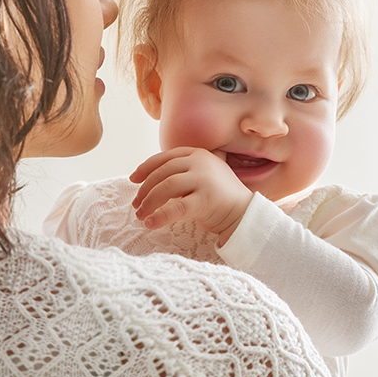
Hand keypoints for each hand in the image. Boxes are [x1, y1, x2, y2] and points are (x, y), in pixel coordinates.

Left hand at [130, 147, 252, 245]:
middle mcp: (200, 163)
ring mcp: (204, 180)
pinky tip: (151, 223)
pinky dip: (160, 216)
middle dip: (144, 190)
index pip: (164, 157)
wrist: (244, 213)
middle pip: (162, 173)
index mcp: (198, 154)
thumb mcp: (203, 174)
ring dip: (149, 202)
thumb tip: (150, 176)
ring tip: (141, 215)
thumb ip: (184, 170)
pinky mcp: (206, 200)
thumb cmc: (219, 196)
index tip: (133, 180)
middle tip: (136, 205)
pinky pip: (176, 208)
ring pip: (166, 187)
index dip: (145, 168)